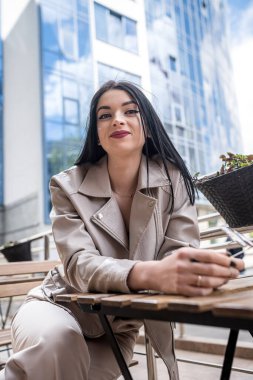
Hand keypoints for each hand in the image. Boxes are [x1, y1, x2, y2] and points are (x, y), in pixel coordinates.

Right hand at [128, 247, 243, 296]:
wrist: (153, 274)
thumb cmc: (173, 263)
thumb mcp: (186, 254)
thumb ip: (204, 255)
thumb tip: (225, 255)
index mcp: (184, 253)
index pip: (208, 256)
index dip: (223, 259)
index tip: (234, 261)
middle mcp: (182, 265)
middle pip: (210, 269)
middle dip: (226, 271)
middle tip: (236, 272)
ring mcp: (181, 278)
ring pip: (206, 281)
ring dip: (220, 281)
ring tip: (227, 279)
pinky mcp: (179, 289)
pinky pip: (199, 291)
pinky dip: (209, 290)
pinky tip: (214, 287)